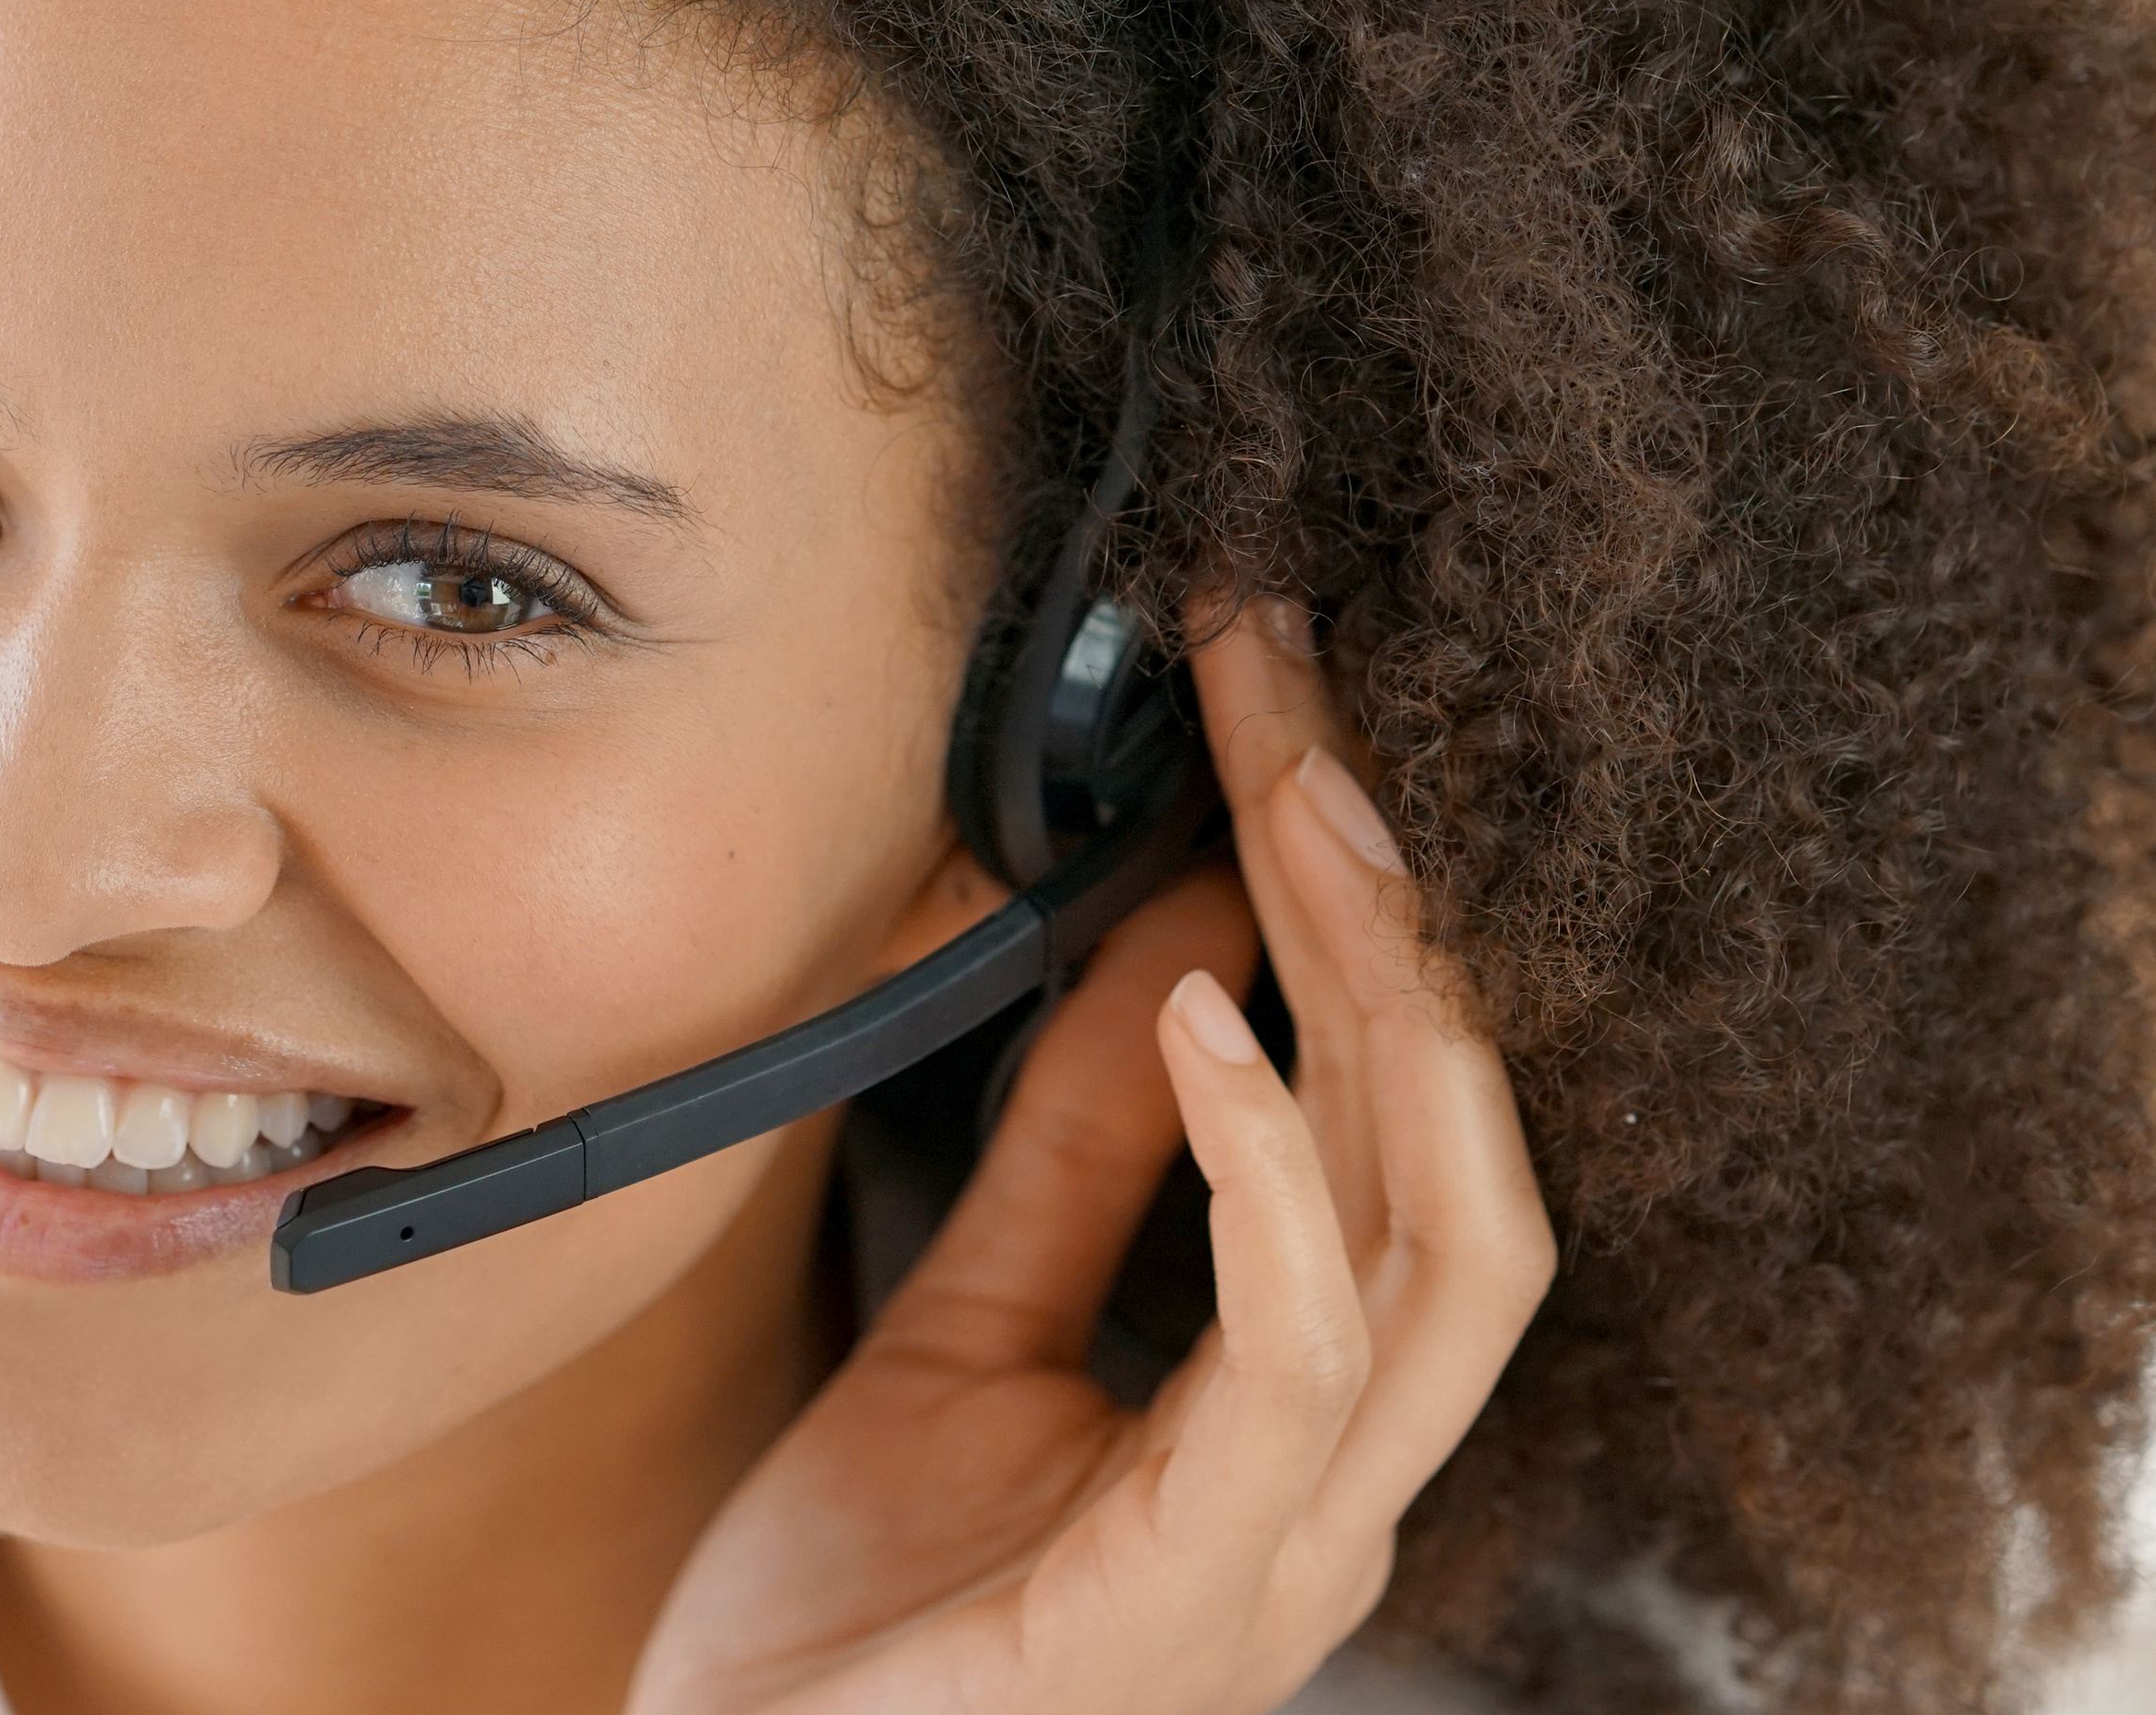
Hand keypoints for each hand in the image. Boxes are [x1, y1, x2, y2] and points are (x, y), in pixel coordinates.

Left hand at [627, 602, 1558, 1714]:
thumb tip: (1175, 938)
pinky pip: (1297, 1360)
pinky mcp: (1194, 1596)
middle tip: (1309, 700)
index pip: (1414, 1127)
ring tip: (1302, 808)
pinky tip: (1211, 1027)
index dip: (1373, 915)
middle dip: (1409, 913)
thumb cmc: (851, 1625)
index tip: (1290, 712)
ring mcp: (1290, 1550)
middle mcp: (1341, 1483)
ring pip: (1453, 1239)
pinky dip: (1272, 1174)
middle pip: (1471, 1149)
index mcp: (1305, 1421)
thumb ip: (1075, 1157)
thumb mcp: (966, 1328)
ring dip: (1386, 1004)